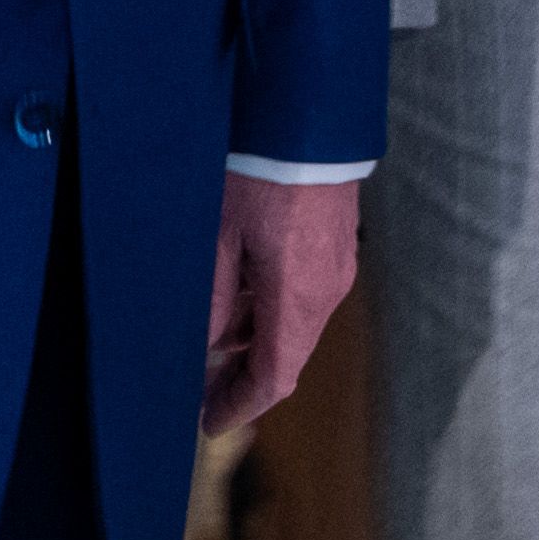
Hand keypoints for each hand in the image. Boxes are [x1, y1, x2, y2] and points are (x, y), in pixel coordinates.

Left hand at [205, 175, 358, 435]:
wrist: (307, 116)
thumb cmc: (259, 173)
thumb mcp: (219, 239)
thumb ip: (213, 301)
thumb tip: (204, 348)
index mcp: (297, 297)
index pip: (275, 378)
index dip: (240, 406)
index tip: (209, 423)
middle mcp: (326, 291)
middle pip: (288, 354)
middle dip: (243, 376)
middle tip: (201, 387)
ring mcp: (337, 267)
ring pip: (295, 325)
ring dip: (255, 340)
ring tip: (210, 337)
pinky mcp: (337, 245)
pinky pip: (304, 295)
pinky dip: (271, 309)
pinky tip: (239, 295)